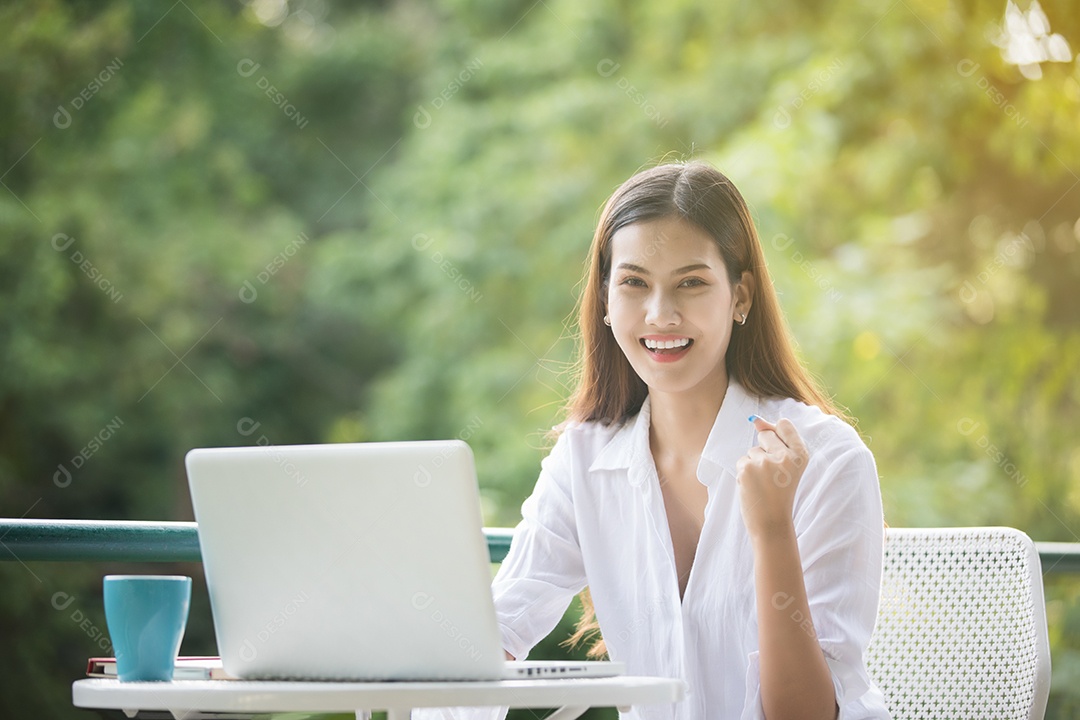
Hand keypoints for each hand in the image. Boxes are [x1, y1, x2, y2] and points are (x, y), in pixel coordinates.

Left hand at [735, 416, 808, 539]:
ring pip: (752, 450)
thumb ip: (776, 439)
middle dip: (764, 451)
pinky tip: (753, 487)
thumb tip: (756, 419)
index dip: (778, 436)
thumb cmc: (779, 494)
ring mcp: (765, 461)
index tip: (780, 455)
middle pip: (766, 435)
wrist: (771, 522)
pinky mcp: (747, 468)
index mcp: (801, 455)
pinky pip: (742, 460)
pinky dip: (744, 472)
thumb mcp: (787, 466)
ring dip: (754, 464)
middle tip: (772, 475)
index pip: (785, 424)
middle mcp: (785, 456)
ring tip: (763, 484)